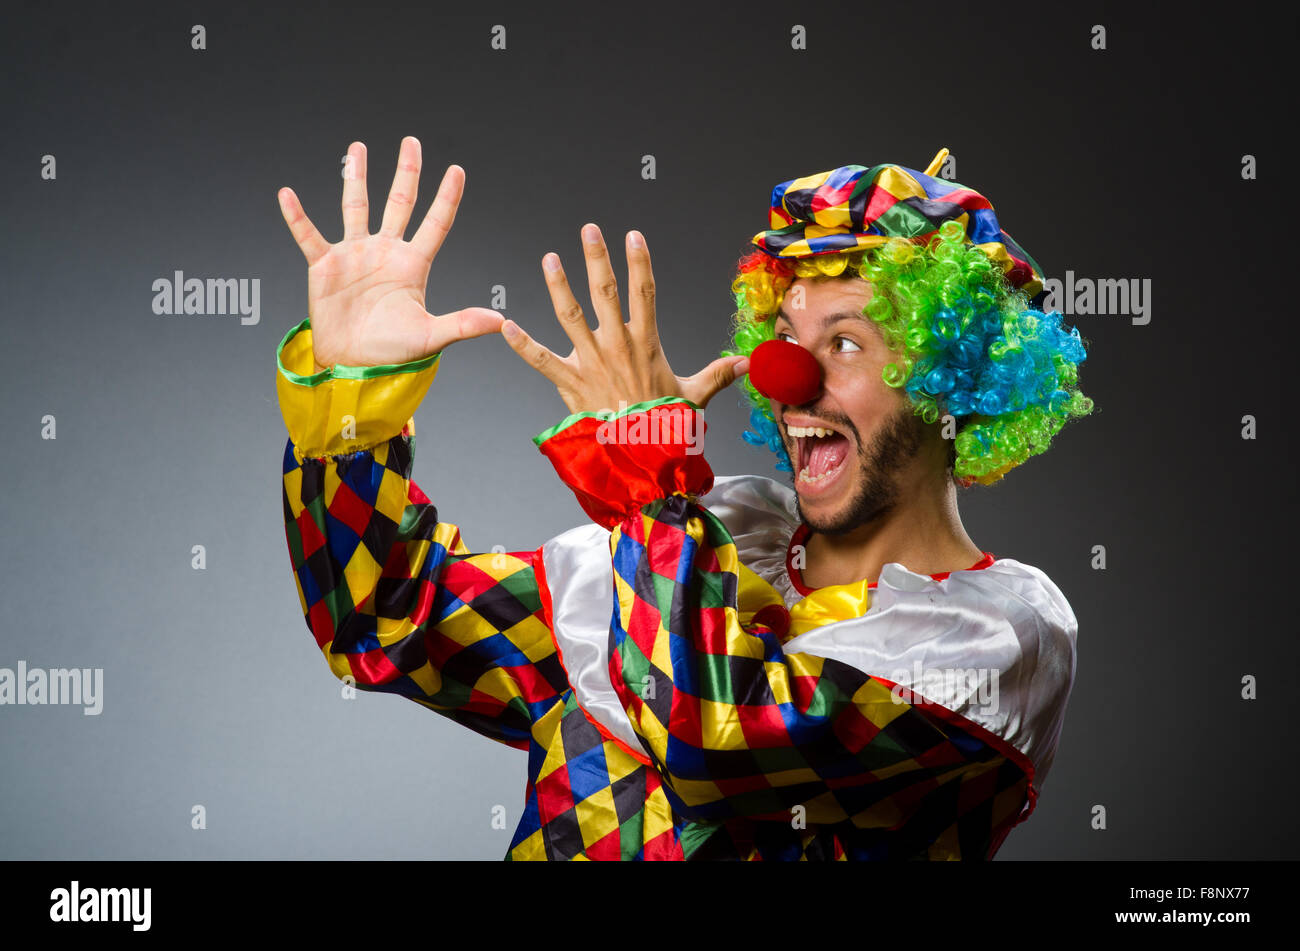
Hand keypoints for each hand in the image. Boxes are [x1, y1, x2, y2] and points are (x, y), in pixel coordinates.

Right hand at [277, 136, 503, 368]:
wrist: (353, 366)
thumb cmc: (392, 353)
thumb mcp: (430, 336)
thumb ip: (462, 323)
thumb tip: (499, 321)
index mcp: (413, 265)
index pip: (435, 223)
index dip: (447, 197)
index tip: (458, 170)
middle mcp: (385, 252)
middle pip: (399, 203)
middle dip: (407, 172)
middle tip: (412, 142)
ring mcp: (354, 255)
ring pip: (356, 206)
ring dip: (356, 177)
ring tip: (358, 148)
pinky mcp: (324, 266)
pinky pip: (308, 235)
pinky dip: (297, 216)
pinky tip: (287, 194)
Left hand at [500, 224, 748, 414]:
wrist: (638, 460)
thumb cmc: (664, 428)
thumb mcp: (693, 397)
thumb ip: (717, 374)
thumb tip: (747, 363)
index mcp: (645, 345)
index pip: (645, 293)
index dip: (640, 263)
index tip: (633, 236)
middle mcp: (616, 347)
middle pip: (606, 294)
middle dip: (597, 259)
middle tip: (589, 230)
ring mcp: (590, 363)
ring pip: (571, 317)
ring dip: (558, 286)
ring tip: (549, 259)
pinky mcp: (569, 384)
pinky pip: (542, 361)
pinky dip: (523, 345)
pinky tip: (506, 327)